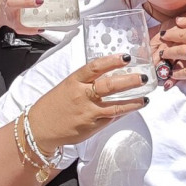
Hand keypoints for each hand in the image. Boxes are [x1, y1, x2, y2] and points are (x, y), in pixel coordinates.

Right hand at [26, 54, 148, 149]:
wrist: (40, 128)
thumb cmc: (54, 105)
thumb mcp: (67, 86)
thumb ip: (86, 81)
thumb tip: (110, 74)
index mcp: (74, 81)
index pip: (95, 67)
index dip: (112, 61)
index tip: (126, 57)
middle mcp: (82, 95)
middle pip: (109, 86)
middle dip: (129, 81)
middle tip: (143, 77)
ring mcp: (88, 112)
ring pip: (115, 106)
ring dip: (133, 102)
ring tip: (146, 98)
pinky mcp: (92, 126)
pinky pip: (111, 118)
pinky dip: (123, 113)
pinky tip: (133, 108)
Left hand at [157, 17, 185, 92]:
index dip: (184, 23)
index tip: (177, 22)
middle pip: (182, 35)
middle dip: (171, 35)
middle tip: (163, 37)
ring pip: (179, 51)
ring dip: (169, 53)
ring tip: (163, 54)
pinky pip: (184, 71)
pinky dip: (176, 73)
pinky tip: (172, 73)